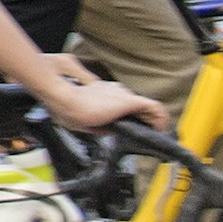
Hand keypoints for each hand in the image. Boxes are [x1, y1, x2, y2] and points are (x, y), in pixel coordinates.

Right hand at [34, 69, 164, 134]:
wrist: (62, 99)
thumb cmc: (63, 107)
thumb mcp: (80, 118)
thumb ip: (97, 122)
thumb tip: (108, 130)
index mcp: (98, 92)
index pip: (120, 101)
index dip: (128, 113)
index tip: (131, 123)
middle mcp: (112, 90)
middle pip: (133, 102)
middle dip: (140, 117)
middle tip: (146, 130)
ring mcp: (121, 95)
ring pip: (144, 105)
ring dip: (151, 118)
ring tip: (154, 131)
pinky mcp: (128, 101)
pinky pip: (154, 108)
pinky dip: (160, 119)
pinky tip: (160, 129)